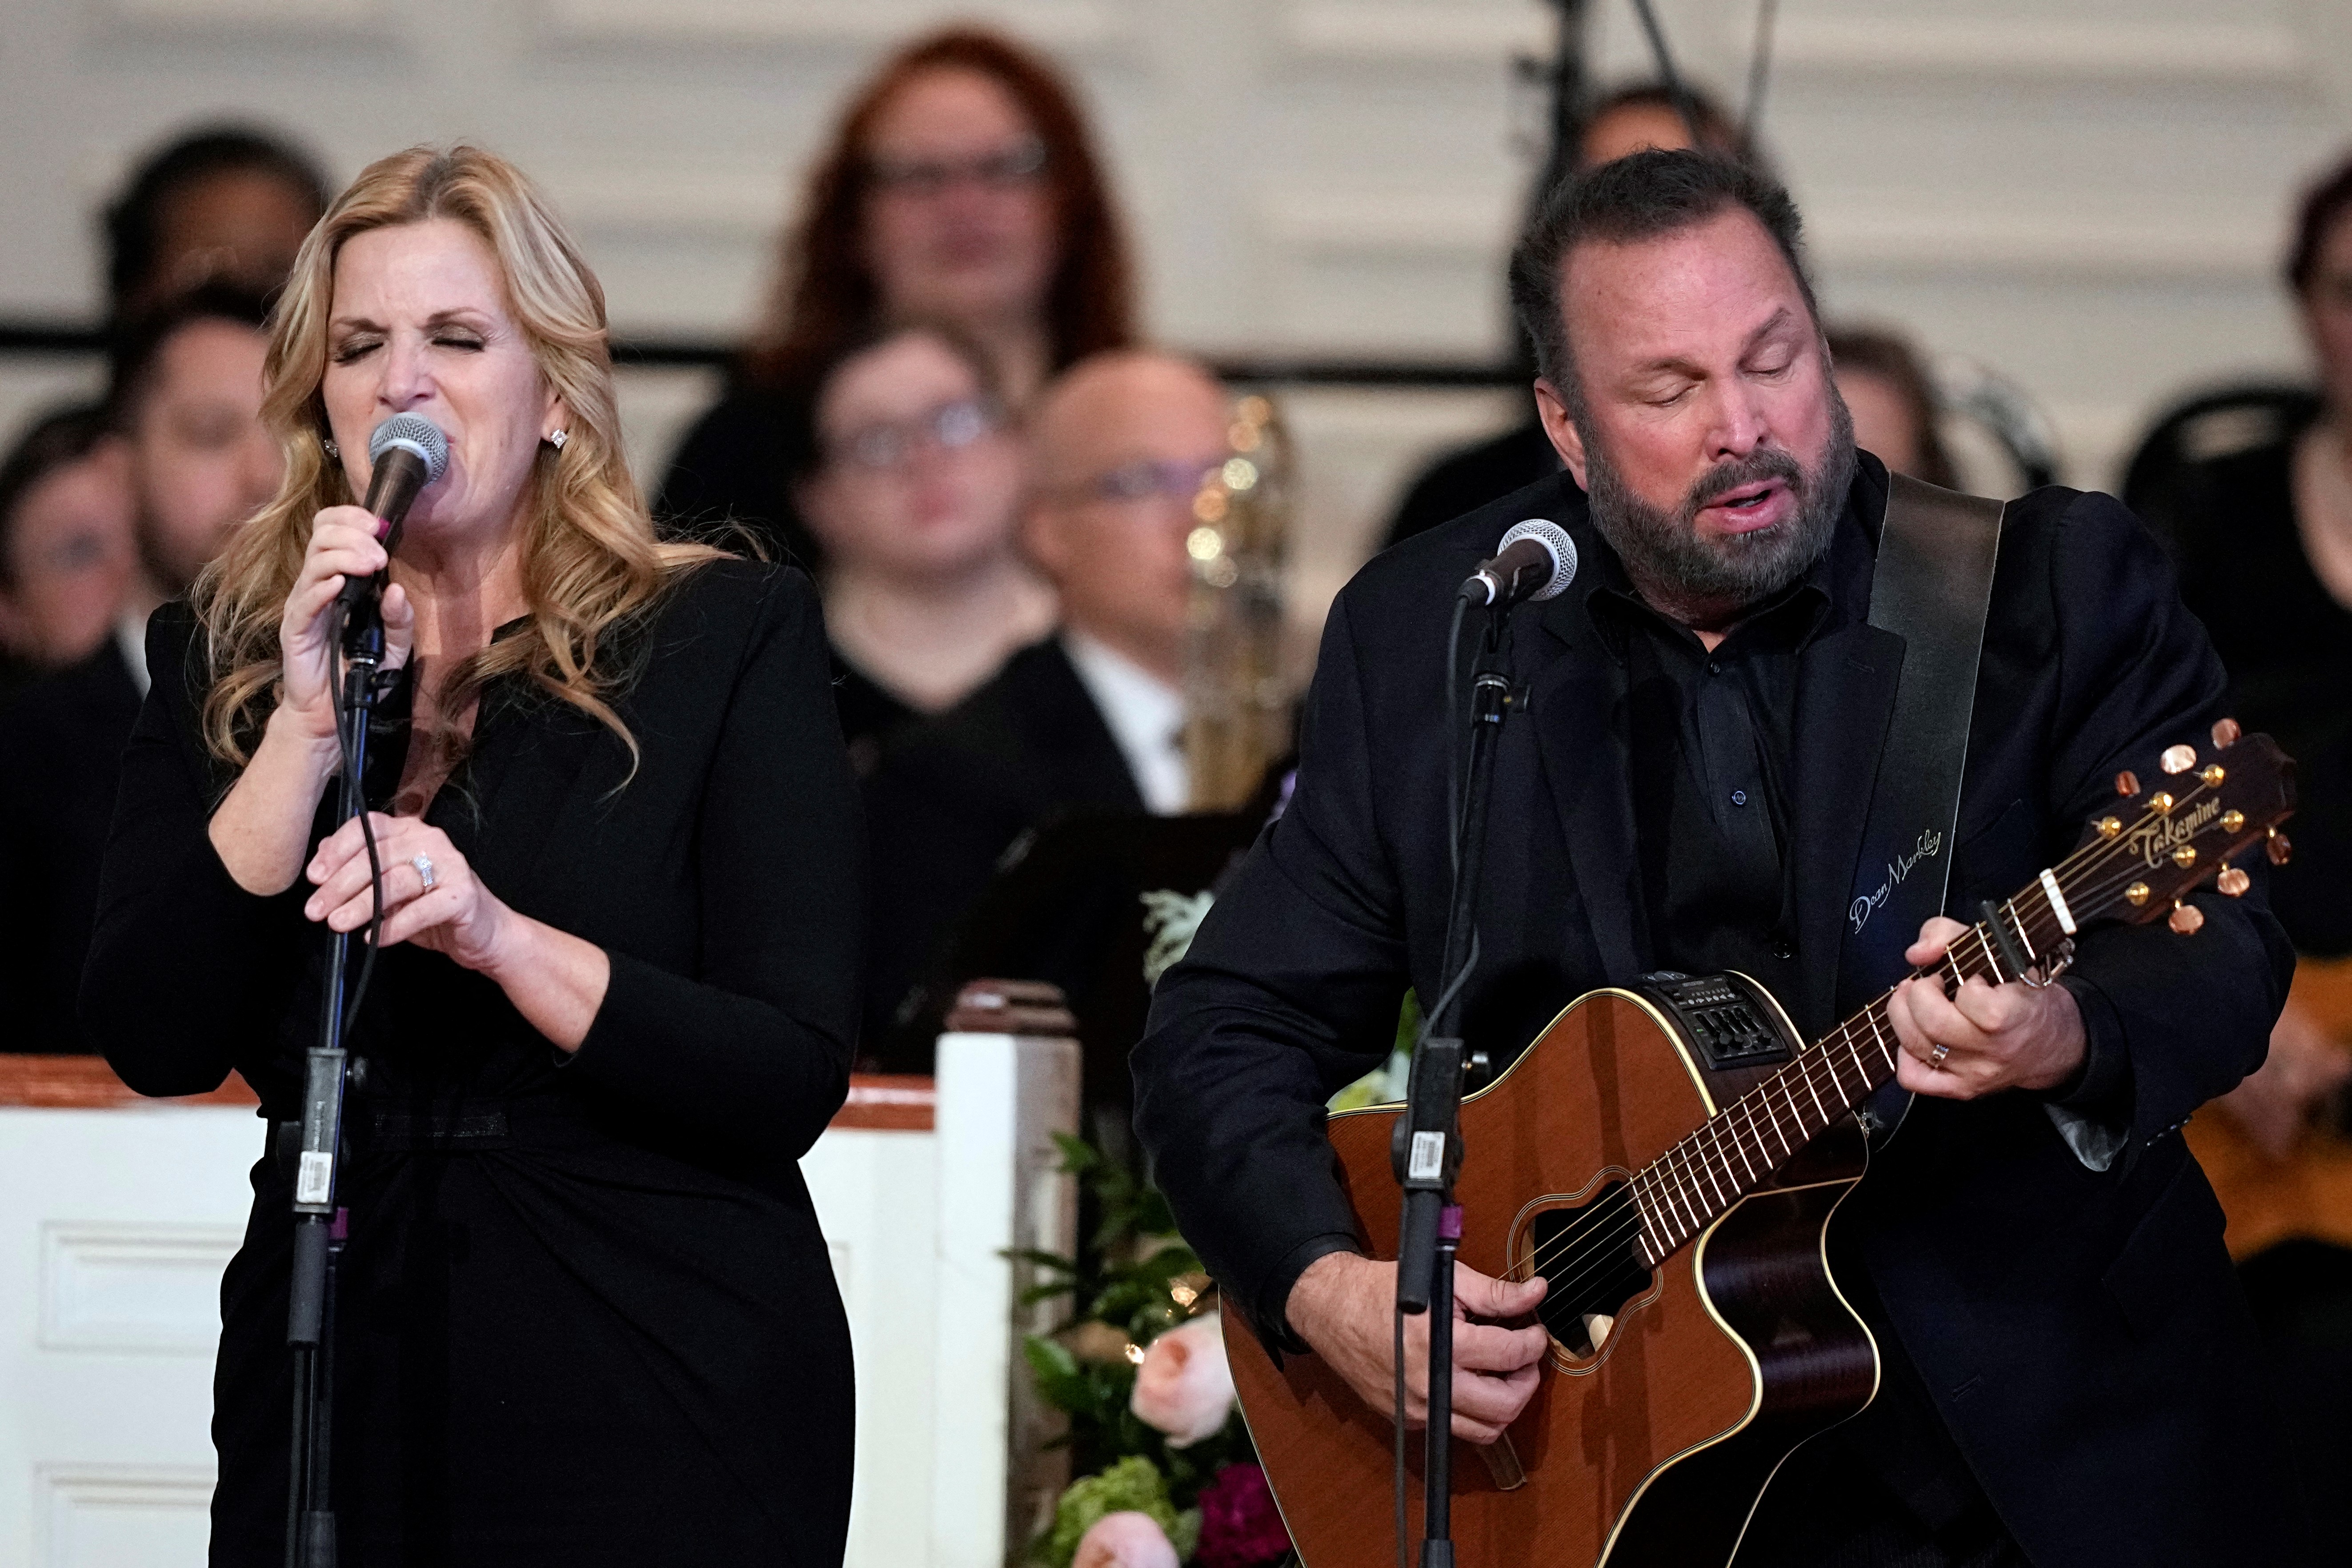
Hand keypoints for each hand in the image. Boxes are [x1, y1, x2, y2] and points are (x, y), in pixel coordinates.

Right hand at [278, 506, 413, 741]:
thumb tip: (397, 590)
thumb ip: (400, 620)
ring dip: (344, 556)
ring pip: (314, 563)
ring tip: (371, 565)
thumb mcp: (393, 647)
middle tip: (379, 551)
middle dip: (352, 535)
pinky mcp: (295, 629)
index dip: (351, 518)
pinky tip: (341, 585)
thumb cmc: (359, 672)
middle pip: (321, 538)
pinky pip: (304, 602)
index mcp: (339, 579)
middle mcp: (317, 586)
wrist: (332, 712)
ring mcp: (303, 606)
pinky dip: (322, 588)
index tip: (379, 524)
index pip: (332, 531)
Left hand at [305, 813, 511, 972]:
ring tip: (338, 924)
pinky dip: (395, 926)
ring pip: (396, 881)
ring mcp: (450, 867)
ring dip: (362, 905)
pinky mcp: (463, 896)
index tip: (314, 877)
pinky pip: (422, 910)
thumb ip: (361, 866)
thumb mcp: (390, 885)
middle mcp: (431, 842)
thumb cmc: (432, 906)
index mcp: (410, 832)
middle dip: (340, 885)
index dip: (337, 850)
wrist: (483, 933)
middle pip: (378, 856)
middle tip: (317, 910)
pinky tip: (375, 937)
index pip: (369, 828)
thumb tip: (321, 854)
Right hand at [1284, 1251, 1547, 1442]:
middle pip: (1504, 1407)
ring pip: (1484, 1431)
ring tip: (1502, 1375)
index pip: (1509, 1356)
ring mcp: (1418, 1408)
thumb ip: (1495, 1293)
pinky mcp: (1408, 1419)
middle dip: (1526, 1382)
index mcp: (1442, 1345)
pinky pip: (1454, 1428)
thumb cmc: (1383, 1291)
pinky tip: (1470, 1381)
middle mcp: (1431, 1385)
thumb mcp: (1444, 1280)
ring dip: (1504, 1405)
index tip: (1534, 1333)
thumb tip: (1536, 1293)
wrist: (1332, 1310)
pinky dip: (1472, 1412)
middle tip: (1524, 1360)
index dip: (1533, 1343)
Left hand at [1887, 916, 2086, 1098]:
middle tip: (1930, 984)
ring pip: (1915, 1046)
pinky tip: (1919, 1035)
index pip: (1973, 999)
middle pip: (1933, 1023)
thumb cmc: (2020, 992)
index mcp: (2013, 1015)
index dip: (1964, 983)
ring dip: (1904, 1015)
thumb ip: (1948, 935)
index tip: (1971, 979)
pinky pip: (1913, 1078)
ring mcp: (1975, 1074)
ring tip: (1918, 1002)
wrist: (2050, 1041)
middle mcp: (1993, 1051)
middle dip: (1919, 994)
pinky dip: (1905, 1053)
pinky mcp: (1959, 1089)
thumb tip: (1917, 953)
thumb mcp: (1997, 950)